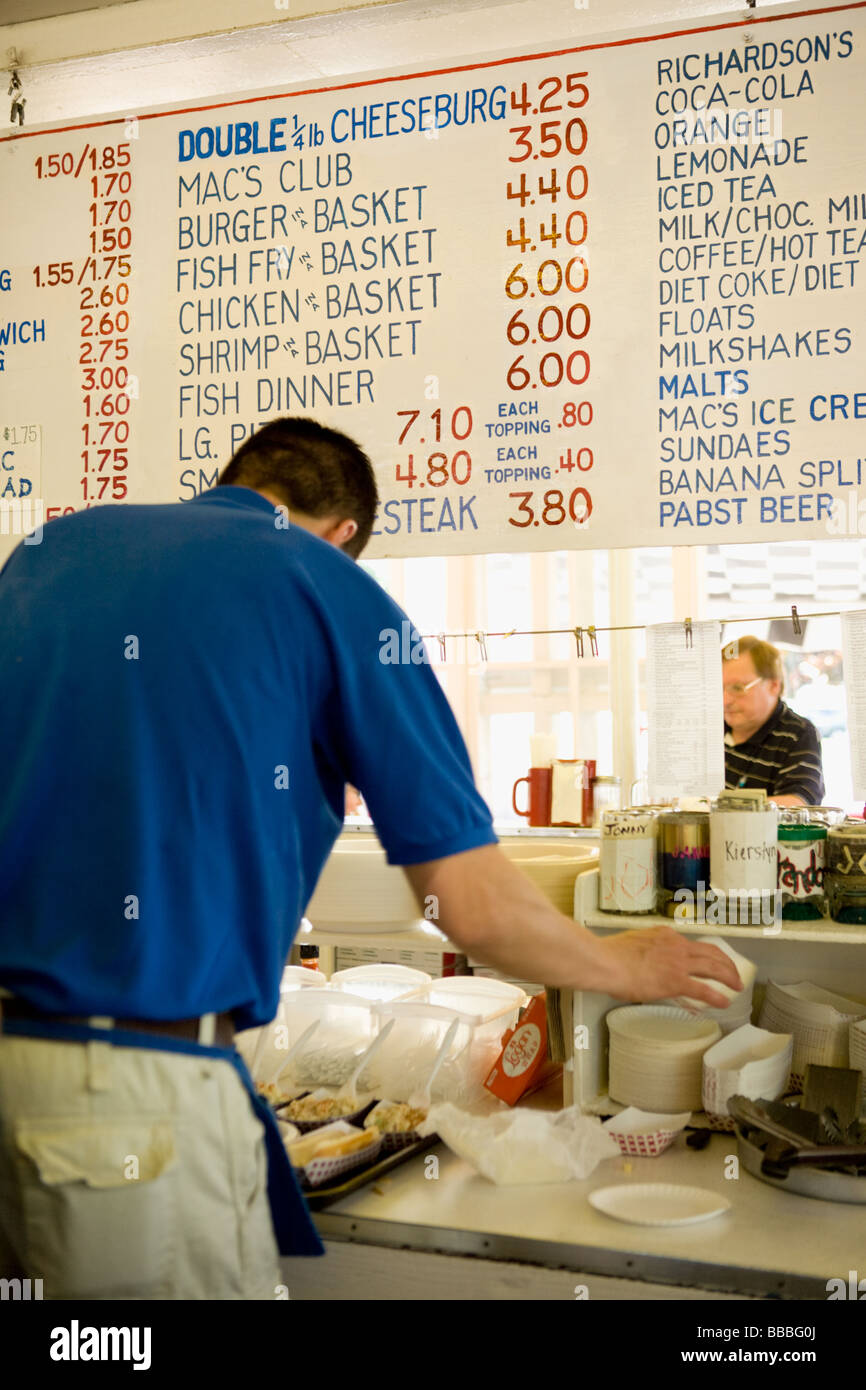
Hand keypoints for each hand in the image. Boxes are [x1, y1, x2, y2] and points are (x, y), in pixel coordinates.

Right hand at [598, 926, 743, 1006]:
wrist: (605, 961)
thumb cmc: (610, 955)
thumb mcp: (633, 945)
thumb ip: (645, 952)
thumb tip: (643, 964)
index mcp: (665, 935)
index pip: (692, 943)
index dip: (707, 953)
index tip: (712, 961)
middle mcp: (676, 945)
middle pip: (711, 952)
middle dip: (726, 964)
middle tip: (733, 974)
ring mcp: (677, 963)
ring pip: (713, 968)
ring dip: (729, 977)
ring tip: (737, 986)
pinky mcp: (675, 981)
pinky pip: (704, 989)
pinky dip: (718, 996)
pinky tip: (725, 1002)